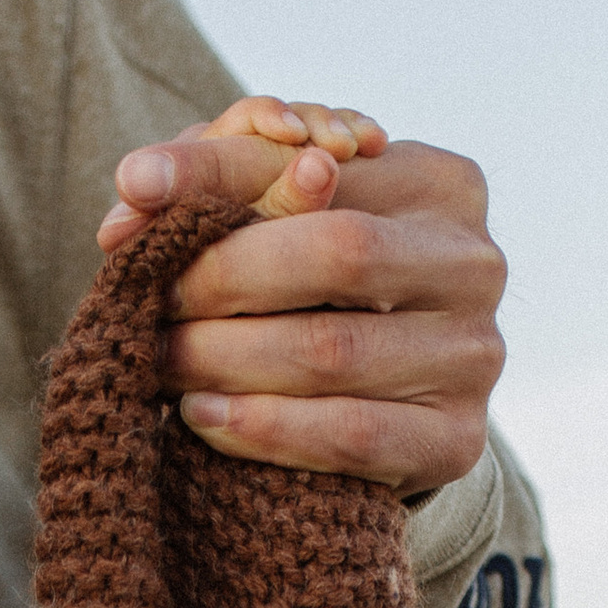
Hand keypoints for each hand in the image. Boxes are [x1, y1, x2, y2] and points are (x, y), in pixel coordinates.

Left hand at [95, 97, 505, 495]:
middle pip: (334, 255)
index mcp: (441, 182)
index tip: (133, 194)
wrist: (389, 400)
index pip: (313, 168)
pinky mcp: (456, 439)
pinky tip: (203, 417)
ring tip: (161, 361)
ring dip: (226, 359)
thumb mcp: (284, 214)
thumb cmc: (321, 286)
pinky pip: (349, 434)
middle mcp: (474, 262)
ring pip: (332, 352)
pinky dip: (264, 427)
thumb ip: (217, 181)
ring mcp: (474, 355)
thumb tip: (134, 185)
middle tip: (152, 301)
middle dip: (223, 279)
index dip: (216, 179)